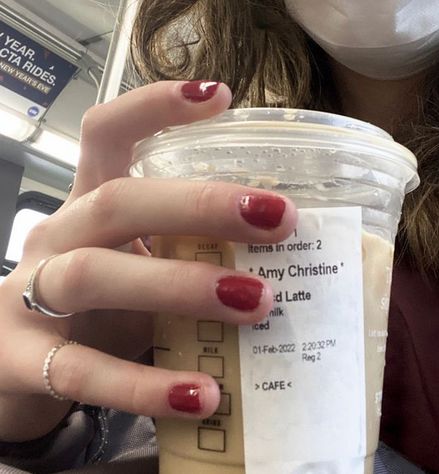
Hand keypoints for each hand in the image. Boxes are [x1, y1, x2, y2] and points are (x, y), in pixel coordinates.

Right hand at [0, 81, 296, 441]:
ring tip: (257, 302)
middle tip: (278, 218)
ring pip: (96, 276)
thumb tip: (280, 259)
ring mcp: (30, 297)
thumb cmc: (95, 304)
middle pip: (118, 202)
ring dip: (182, 287)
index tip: (219, 95)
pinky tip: (206, 394)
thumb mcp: (137, 267)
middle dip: (200, 205)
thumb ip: (188, 257)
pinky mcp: (23, 361)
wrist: (15, 365)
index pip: (107, 133)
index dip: (154, 106)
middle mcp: (56, 237)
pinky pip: (85, 372)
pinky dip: (148, 385)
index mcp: (86, 205)